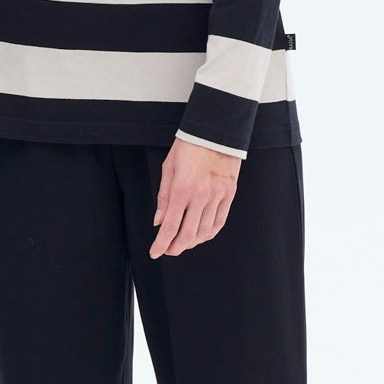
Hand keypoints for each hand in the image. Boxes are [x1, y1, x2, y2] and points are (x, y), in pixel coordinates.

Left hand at [149, 139, 240, 256]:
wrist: (215, 131)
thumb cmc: (189, 146)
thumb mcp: (168, 168)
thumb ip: (163, 197)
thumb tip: (159, 220)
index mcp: (181, 189)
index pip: (170, 226)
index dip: (161, 244)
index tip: (154, 252)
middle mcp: (200, 196)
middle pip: (187, 234)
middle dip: (175, 248)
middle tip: (168, 251)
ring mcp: (217, 196)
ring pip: (204, 231)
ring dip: (192, 242)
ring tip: (182, 244)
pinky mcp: (229, 194)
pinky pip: (220, 221)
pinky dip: (209, 233)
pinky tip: (201, 236)